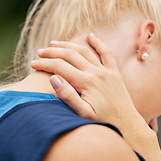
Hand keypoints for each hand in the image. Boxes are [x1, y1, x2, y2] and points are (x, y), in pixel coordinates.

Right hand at [30, 33, 151, 142]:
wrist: (127, 124)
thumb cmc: (103, 122)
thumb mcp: (82, 113)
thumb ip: (68, 96)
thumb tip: (53, 78)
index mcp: (86, 83)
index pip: (60, 67)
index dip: (44, 64)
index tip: (33, 64)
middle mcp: (96, 73)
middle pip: (70, 55)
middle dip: (52, 52)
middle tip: (40, 53)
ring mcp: (106, 71)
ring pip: (84, 51)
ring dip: (68, 45)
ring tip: (54, 44)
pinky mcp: (114, 72)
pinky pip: (106, 53)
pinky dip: (98, 43)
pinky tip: (90, 36)